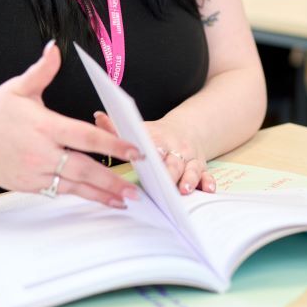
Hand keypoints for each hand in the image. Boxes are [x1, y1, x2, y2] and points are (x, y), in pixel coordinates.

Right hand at [0, 41, 142, 206]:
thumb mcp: (17, 88)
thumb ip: (41, 70)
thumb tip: (55, 48)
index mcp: (44, 126)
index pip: (85, 137)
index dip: (112, 145)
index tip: (134, 151)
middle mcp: (41, 152)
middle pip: (83, 169)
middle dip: (111, 180)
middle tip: (134, 189)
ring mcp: (34, 172)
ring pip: (73, 186)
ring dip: (100, 194)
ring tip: (123, 201)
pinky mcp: (28, 185)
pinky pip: (58, 191)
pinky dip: (79, 195)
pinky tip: (97, 198)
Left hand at [94, 112, 216, 195]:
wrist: (186, 130)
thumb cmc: (157, 135)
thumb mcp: (140, 128)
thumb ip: (117, 127)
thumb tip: (98, 116)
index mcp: (160, 138)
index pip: (155, 144)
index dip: (154, 152)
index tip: (152, 157)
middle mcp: (176, 148)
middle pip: (174, 162)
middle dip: (170, 173)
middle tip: (165, 184)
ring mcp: (190, 159)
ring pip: (191, 169)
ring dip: (189, 179)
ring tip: (184, 190)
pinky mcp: (200, 168)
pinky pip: (206, 175)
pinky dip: (208, 182)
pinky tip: (208, 189)